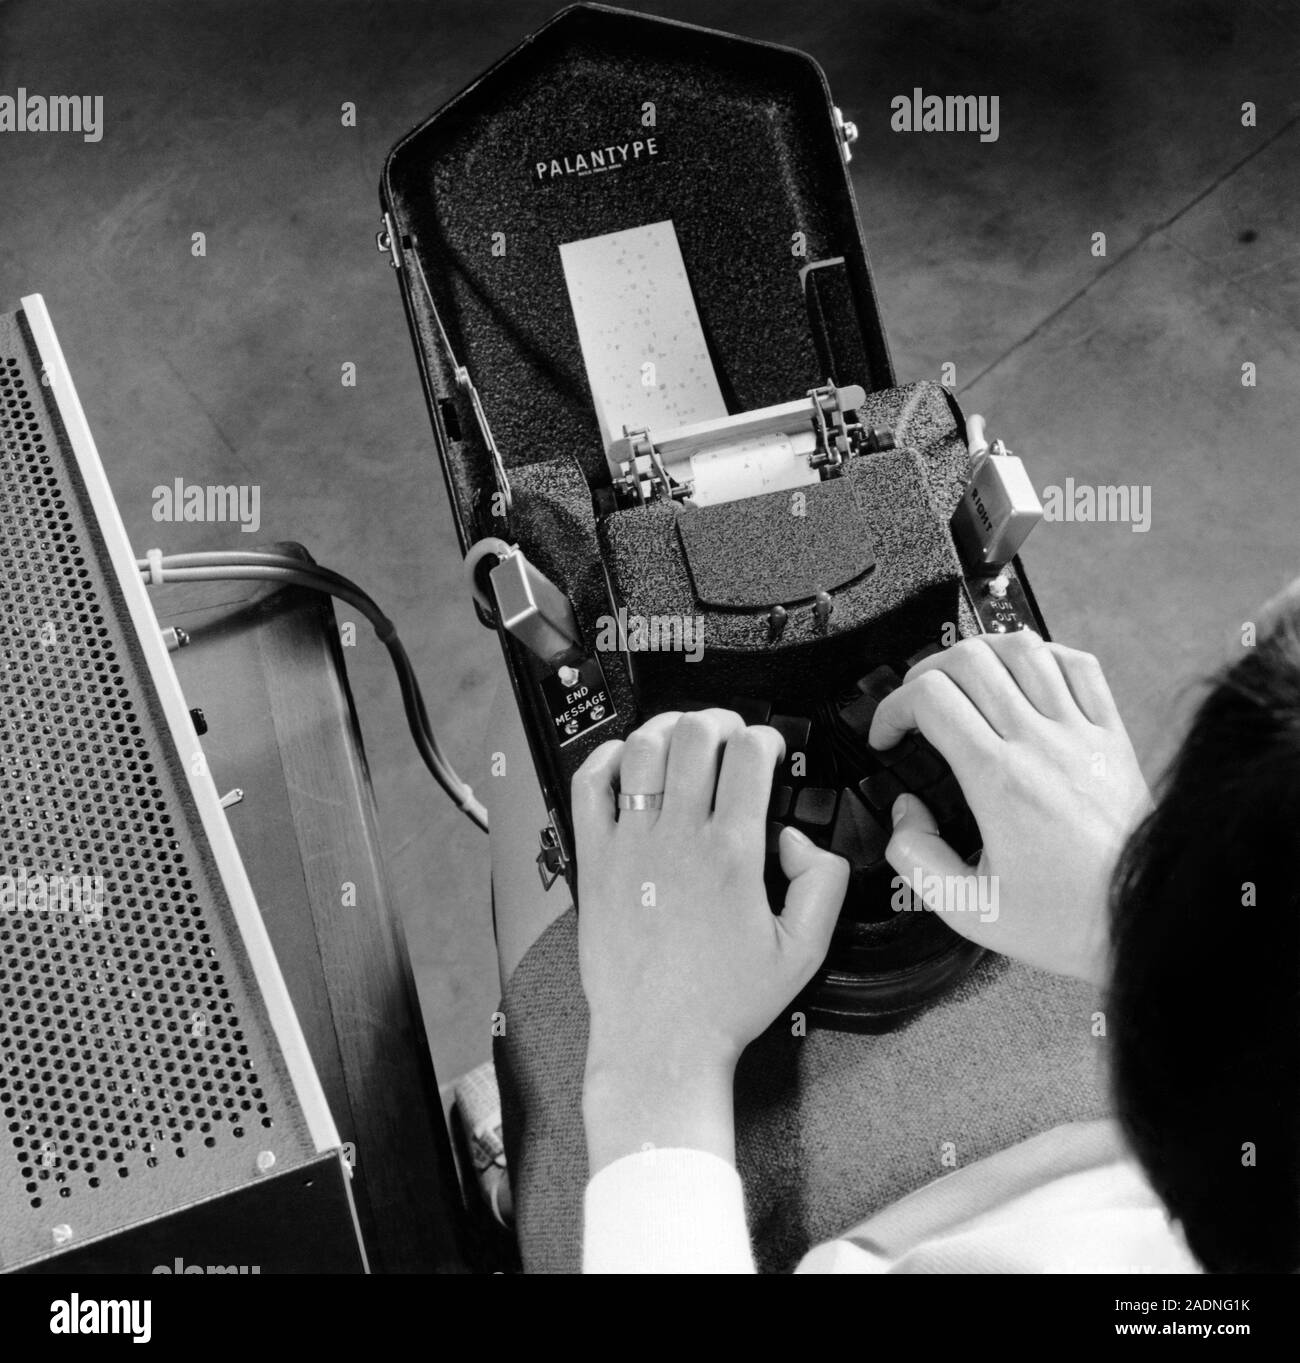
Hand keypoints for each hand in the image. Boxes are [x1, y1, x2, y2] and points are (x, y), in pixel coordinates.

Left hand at [573, 709, 847, 1170]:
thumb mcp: (805, 951)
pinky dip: (605, 758)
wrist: (659, 1041)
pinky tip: (624, 759)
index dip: (765, 737)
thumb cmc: (723, 1003)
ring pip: (641, 750)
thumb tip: (796, 838)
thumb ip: (822, 883)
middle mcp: (678, 839)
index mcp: (732, 855)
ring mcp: (630, 846)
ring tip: (681, 735)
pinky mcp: (594, 861)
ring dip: (666, 728)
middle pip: (695, 736)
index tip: (768, 748)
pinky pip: (589, 787)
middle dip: (719, 719)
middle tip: (728, 732)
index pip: (749, 756)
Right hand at [870, 631, 1150, 984]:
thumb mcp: (968, 910)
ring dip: (980, 652)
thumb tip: (906, 814)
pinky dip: (1044, 654)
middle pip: (969, 659)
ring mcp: (1079, 734)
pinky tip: (1025, 675)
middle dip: (924, 673)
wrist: (1143, 922)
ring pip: (1023, 648)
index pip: (930, 700)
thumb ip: (916, 859)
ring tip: (962, 680)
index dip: (892, 708)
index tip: (887, 736)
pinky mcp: (1111, 737)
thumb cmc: (1067, 920)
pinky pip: (1080, 665)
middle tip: (915, 706)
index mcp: (999, 781)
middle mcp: (1039, 744)